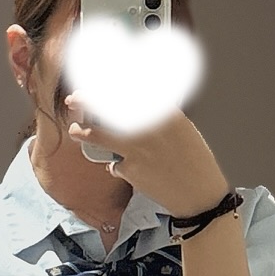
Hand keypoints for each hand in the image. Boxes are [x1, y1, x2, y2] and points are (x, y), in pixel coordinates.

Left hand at [63, 92, 228, 220]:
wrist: (200, 194)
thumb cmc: (195, 161)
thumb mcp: (182, 129)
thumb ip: (160, 116)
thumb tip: (140, 105)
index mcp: (164, 112)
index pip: (131, 91)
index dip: (107, 85)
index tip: (97, 81)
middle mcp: (147, 126)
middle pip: (107, 107)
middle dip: (87, 101)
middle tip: (75, 98)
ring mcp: (136, 147)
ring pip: (99, 134)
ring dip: (83, 131)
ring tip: (75, 129)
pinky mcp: (130, 169)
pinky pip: (114, 164)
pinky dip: (117, 167)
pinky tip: (124, 169)